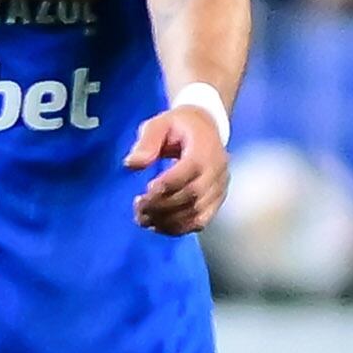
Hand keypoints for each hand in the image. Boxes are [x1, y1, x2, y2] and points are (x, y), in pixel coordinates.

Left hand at [127, 99, 229, 234]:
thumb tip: (132, 163)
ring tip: (144, 220)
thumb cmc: (179, 126)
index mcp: (205, 149)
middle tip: (139, 210)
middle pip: (192, 196)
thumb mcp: (159, 123)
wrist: (206, 128)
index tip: (143, 193)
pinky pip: (201, 221)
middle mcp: (217, 171)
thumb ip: (146, 142)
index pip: (188, 172)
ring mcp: (220, 188)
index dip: (165, 187)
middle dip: (162, 207)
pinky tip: (159, 226)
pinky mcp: (217, 200)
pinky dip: (179, 228)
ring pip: (197, 214)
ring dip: (168, 222)